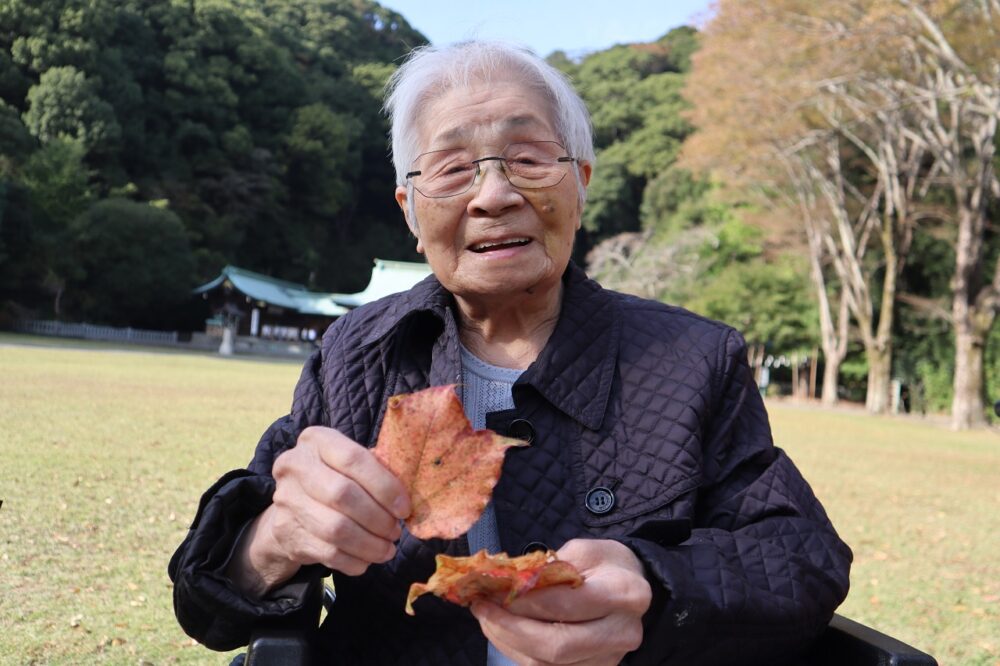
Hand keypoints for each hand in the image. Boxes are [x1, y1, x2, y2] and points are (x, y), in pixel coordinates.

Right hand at [228, 426, 410, 594]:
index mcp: (317, 440)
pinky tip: (368, 559)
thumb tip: (407, 497)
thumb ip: (375, 471)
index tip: (404, 508)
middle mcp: (295, 465)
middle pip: (342, 494)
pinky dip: (354, 560)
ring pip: (336, 529)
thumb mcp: (350, 463)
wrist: (290, 506)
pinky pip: (327, 553)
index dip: (384, 486)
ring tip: (387, 549)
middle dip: (377, 518)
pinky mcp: (285, 532)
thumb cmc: (334, 478)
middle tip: (395, 531)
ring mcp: (286, 499)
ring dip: (369, 544)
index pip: (353, 458)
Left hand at [470, 539, 651, 665]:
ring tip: (486, 618)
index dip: (523, 601)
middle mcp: (622, 633)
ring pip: (547, 663)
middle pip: (556, 644)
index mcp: (625, 594)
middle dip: (509, 627)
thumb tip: (508, 585)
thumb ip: (550, 567)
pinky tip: (503, 631)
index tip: (492, 591)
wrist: (635, 588)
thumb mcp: (583, 551)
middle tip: (481, 608)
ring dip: (508, 641)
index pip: (564, 604)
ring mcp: (610, 658)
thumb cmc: (606, 565)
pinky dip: (518, 652)